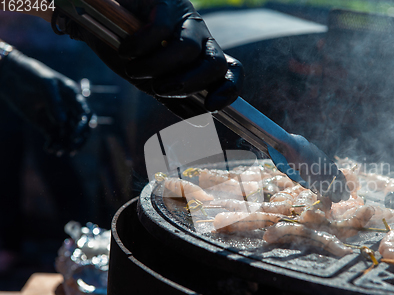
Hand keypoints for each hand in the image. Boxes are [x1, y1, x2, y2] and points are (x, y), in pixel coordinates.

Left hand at [0, 49, 92, 155]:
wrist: (11, 75)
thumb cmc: (31, 74)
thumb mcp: (45, 83)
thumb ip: (54, 101)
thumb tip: (62, 122)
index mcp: (73, 97)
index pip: (85, 115)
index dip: (83, 127)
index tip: (74, 136)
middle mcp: (68, 108)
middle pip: (80, 128)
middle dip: (77, 140)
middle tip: (71, 149)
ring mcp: (57, 116)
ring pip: (67, 134)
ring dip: (65, 144)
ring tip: (58, 152)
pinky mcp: (45, 124)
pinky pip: (53, 137)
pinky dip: (53, 144)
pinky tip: (49, 149)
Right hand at [52, 0, 243, 113]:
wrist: (96, 21)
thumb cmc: (130, 53)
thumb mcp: (153, 81)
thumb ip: (175, 99)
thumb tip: (200, 119)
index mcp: (203, 56)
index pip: (232, 71)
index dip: (228, 90)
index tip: (210, 107)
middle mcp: (201, 36)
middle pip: (215, 63)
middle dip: (190, 83)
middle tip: (160, 89)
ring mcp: (184, 18)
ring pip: (187, 49)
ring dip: (158, 68)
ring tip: (133, 70)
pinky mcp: (165, 2)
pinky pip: (160, 30)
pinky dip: (140, 47)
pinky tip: (126, 50)